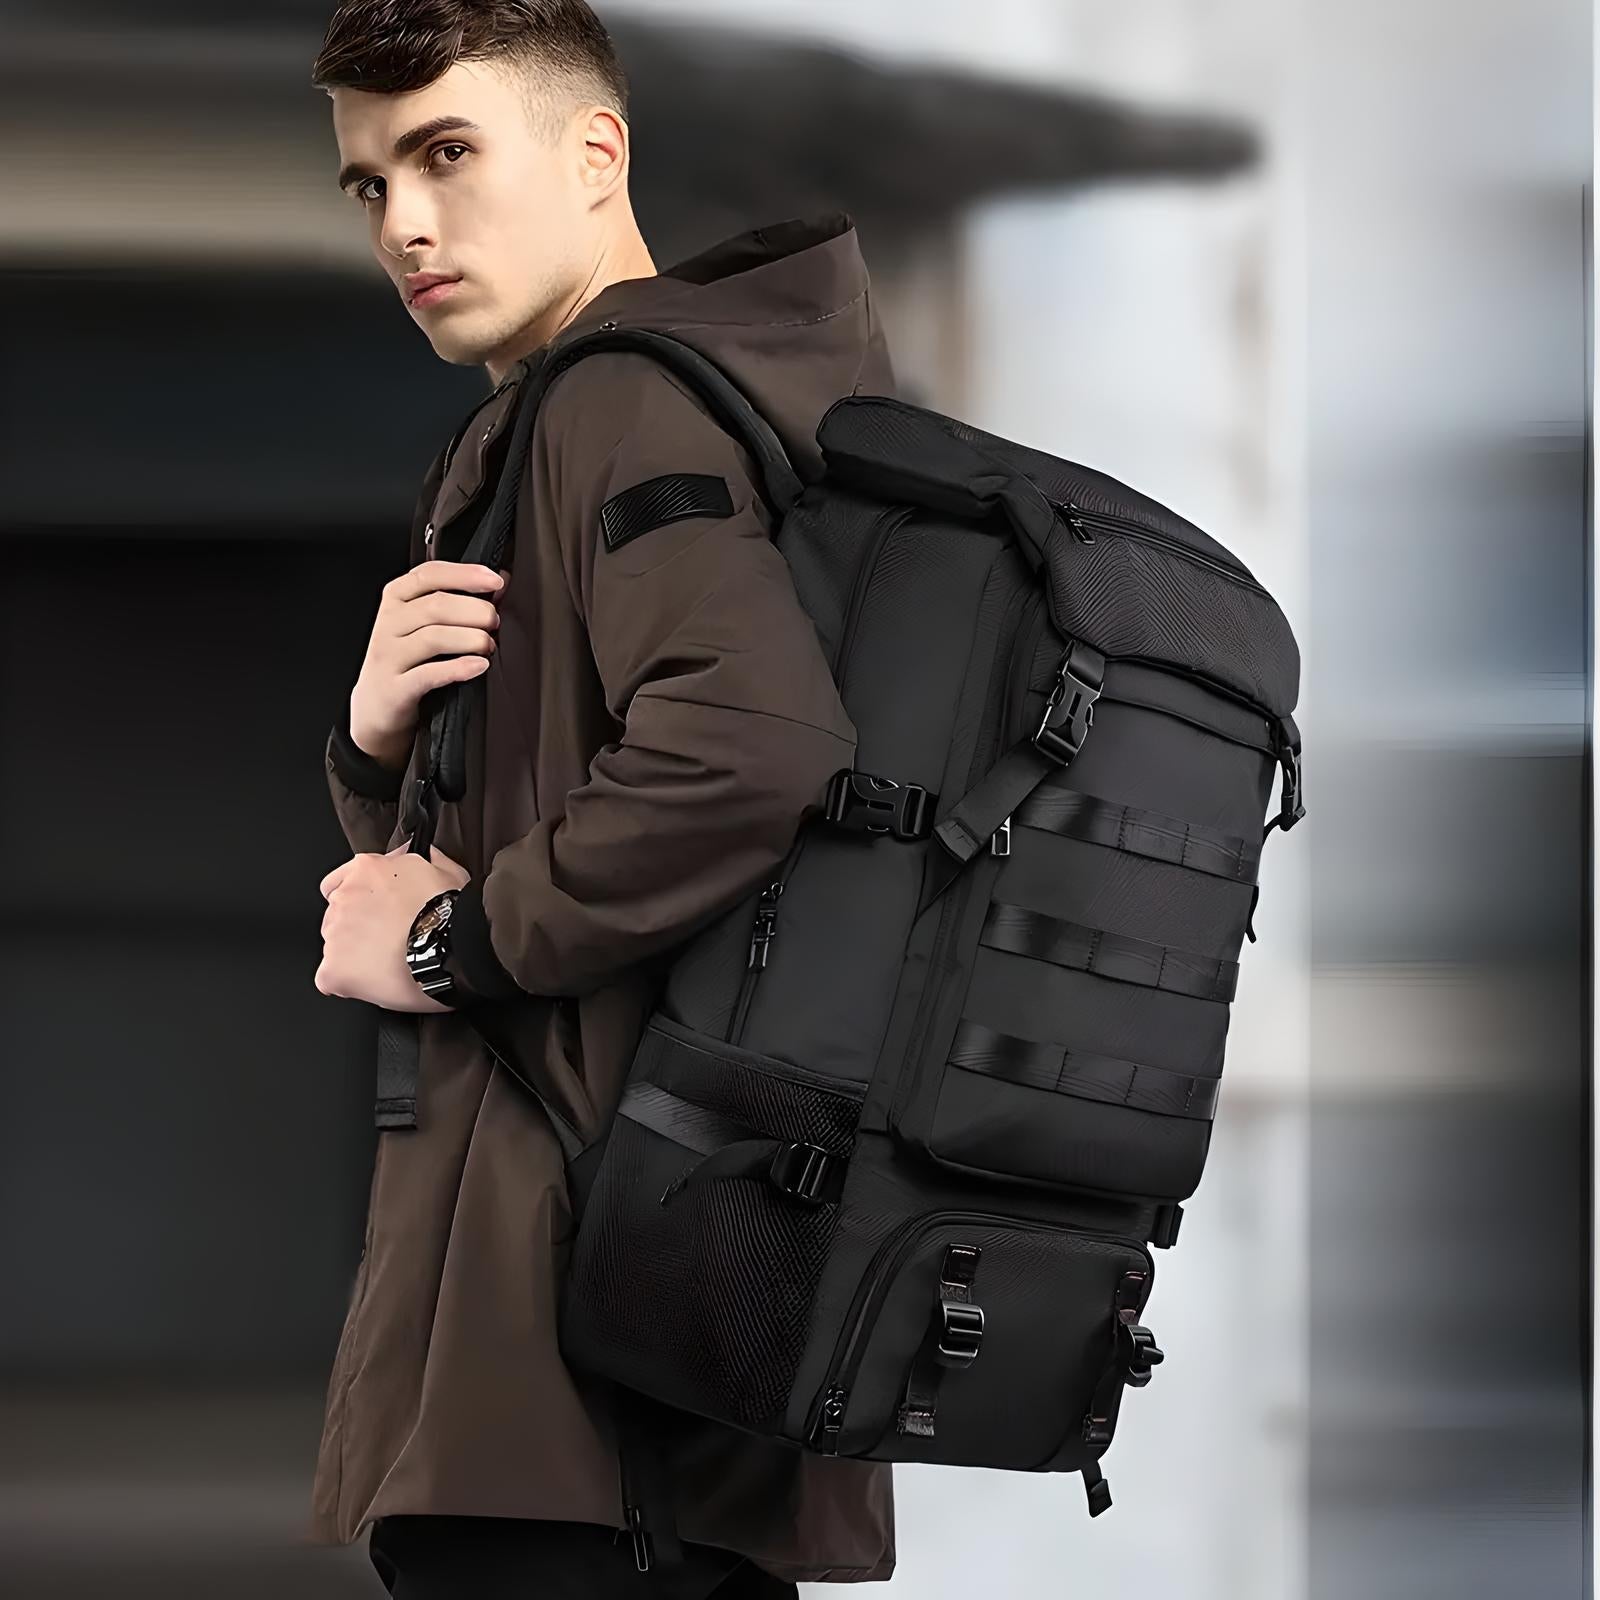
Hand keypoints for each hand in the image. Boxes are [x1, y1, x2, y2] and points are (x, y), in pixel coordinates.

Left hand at [315, 839, 471, 1012]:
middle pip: (335, 915)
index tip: (372, 911)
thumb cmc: (452, 916)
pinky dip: (347, 981)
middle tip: (387, 940)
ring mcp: (334, 934)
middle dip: (356, 927)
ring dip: (353, 953)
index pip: (340, 881)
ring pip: (334, 946)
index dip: (358, 898)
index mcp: (367, 871)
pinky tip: (374, 982)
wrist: (452, 952)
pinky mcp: (332, 969)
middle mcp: (344, 898)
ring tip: (386, 964)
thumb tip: (422, 852)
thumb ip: (426, 859)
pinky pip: (331, 978)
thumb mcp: (448, 872)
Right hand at [348, 559, 507, 768]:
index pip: (429, 575)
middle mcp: (388, 624)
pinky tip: (479, 666)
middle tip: (495, 622)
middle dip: (475, 611)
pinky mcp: (394, 689)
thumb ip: (460, 601)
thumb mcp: (426, 626)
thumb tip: (500, 582)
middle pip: (436, 606)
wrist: (377, 708)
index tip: (495, 581)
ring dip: (471, 639)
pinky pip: (428, 674)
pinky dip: (458, 668)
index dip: (465, 575)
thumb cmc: (407, 662)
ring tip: (489, 646)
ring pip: (433, 637)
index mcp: (396, 600)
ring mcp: (388, 657)